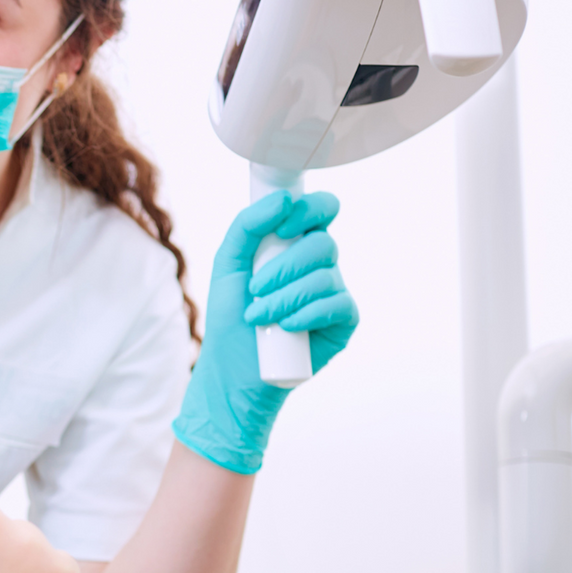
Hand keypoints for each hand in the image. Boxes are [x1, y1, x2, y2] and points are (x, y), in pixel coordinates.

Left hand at [171, 191, 357, 474]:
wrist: (232, 372)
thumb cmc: (229, 318)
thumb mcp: (227, 265)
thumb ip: (247, 226)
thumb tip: (283, 201)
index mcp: (295, 245)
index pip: (322, 210)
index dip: (311, 210)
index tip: (284, 227)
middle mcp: (319, 265)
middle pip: (323, 244)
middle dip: (284, 266)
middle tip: (254, 289)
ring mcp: (334, 293)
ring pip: (326, 277)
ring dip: (286, 297)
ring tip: (259, 317)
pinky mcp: (344, 322)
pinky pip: (338, 305)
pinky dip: (307, 314)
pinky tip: (286, 328)